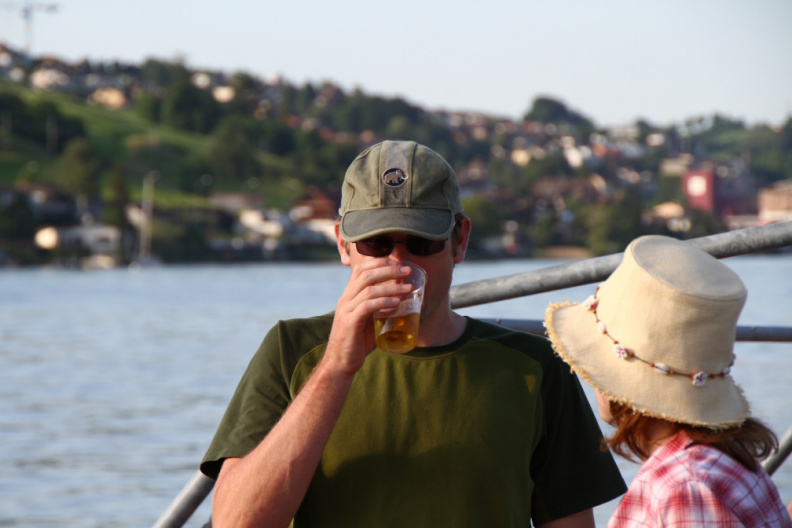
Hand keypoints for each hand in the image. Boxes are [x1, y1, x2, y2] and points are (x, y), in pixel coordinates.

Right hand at [324, 259, 411, 373]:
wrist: (340, 363)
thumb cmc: (357, 342)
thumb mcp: (369, 320)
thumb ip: (381, 309)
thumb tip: (405, 302)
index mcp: (349, 296)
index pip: (360, 270)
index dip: (379, 262)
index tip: (396, 263)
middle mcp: (345, 299)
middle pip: (366, 275)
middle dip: (388, 270)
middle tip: (407, 271)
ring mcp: (346, 310)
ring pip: (368, 290)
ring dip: (391, 287)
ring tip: (408, 289)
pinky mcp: (349, 323)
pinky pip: (367, 307)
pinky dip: (383, 302)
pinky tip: (396, 303)